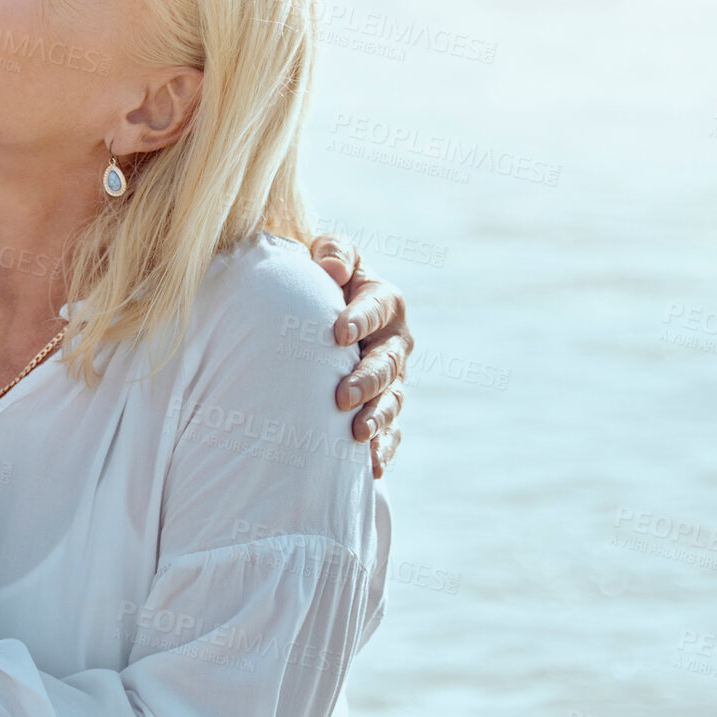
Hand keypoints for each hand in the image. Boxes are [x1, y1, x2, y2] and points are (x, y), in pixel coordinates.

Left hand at [310, 236, 413, 478]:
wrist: (321, 307)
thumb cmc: (322, 275)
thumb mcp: (328, 252)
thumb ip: (333, 251)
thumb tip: (331, 268)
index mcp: (384, 299)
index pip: (377, 307)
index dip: (360, 318)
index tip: (337, 332)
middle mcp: (394, 341)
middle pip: (387, 363)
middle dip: (367, 380)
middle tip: (342, 397)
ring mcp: (393, 376)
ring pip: (392, 400)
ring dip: (378, 418)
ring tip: (358, 434)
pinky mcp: (384, 404)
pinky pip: (391, 430)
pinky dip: (384, 447)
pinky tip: (372, 465)